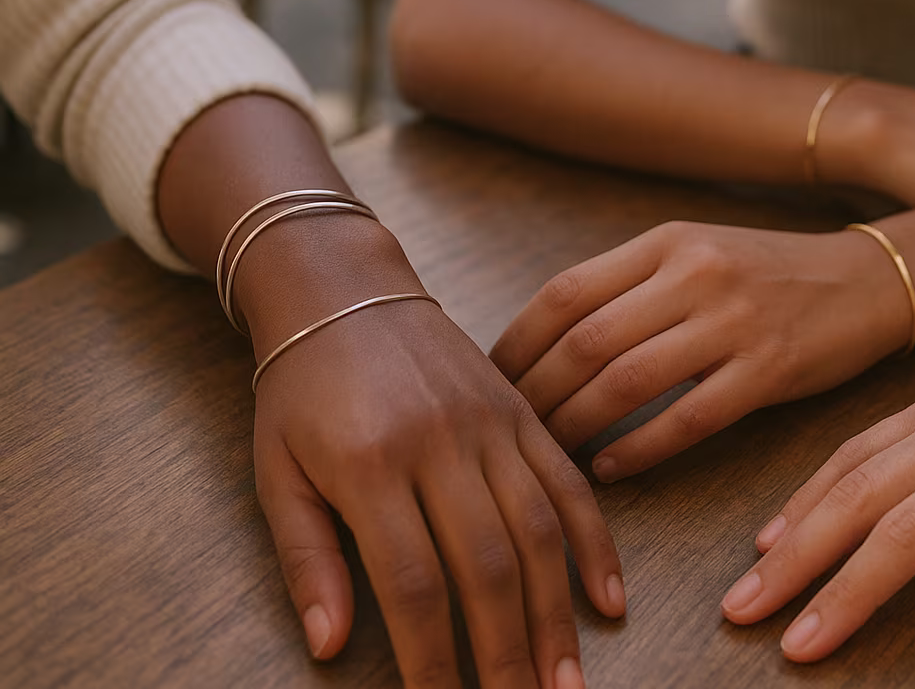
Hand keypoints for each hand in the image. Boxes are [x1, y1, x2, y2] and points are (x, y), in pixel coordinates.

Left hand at [247, 228, 623, 688]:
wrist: (347, 291)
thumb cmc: (302, 392)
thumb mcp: (278, 474)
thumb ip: (307, 560)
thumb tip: (329, 648)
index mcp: (370, 464)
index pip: (411, 583)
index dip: (431, 659)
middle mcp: (441, 443)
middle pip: (487, 565)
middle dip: (508, 653)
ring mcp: (491, 424)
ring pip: (539, 530)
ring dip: (557, 614)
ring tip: (566, 682)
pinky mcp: (522, 412)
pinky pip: (570, 482)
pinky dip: (596, 543)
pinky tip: (609, 600)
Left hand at [492, 221, 914, 480]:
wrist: (868, 279)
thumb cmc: (769, 274)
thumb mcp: (696, 254)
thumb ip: (629, 286)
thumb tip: (546, 341)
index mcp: (666, 243)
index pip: (564, 294)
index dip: (515, 345)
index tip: (488, 384)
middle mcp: (694, 274)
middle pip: (585, 341)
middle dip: (534, 394)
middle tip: (507, 434)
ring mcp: (734, 321)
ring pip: (627, 381)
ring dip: (576, 426)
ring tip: (550, 456)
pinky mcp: (770, 369)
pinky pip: (688, 419)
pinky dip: (640, 449)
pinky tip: (611, 470)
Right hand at [718, 338, 914, 661]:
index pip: (909, 531)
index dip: (852, 589)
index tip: (807, 639)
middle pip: (858, 496)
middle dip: (796, 561)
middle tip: (744, 612)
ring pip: (848, 465)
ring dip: (794, 521)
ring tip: (752, 575)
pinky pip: (860, 443)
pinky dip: (815, 483)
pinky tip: (787, 521)